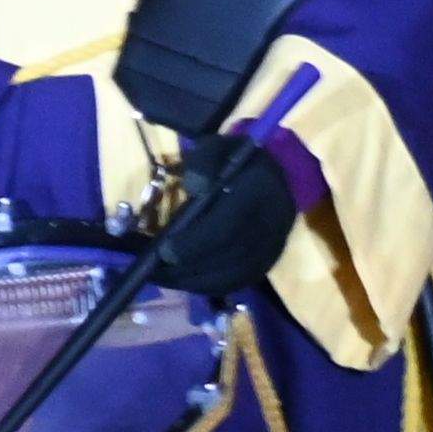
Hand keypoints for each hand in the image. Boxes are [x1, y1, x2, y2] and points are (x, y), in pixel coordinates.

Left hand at [145, 128, 307, 301]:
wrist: (271, 175)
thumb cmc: (235, 159)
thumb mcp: (216, 146)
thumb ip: (204, 161)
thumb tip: (195, 188)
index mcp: (261, 190)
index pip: (229, 224)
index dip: (196, 242)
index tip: (164, 252)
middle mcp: (275, 222)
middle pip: (232, 255)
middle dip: (192, 266)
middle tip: (156, 271)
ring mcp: (276, 244)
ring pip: (238, 274)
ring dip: (198, 281)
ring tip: (164, 278)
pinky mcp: (270, 260)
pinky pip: (242, 281)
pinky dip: (212, 286)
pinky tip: (186, 281)